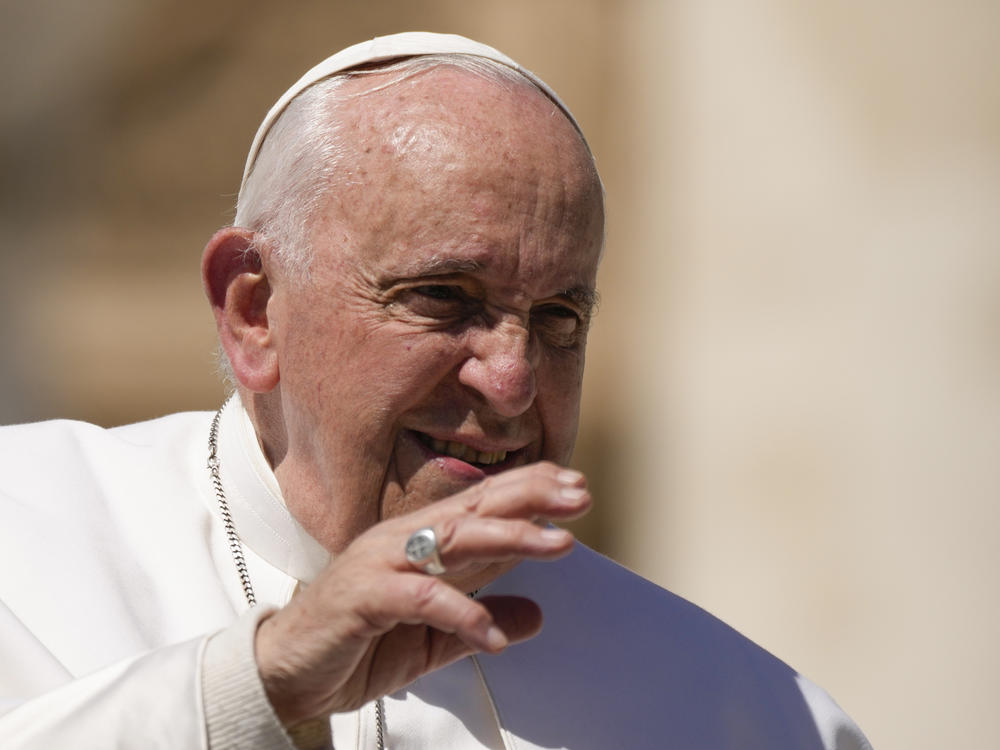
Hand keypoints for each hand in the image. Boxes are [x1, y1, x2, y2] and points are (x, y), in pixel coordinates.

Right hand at [254, 461, 589, 725]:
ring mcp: (381, 563)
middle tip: (581, 496)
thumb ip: (479, 620)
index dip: (528, 490)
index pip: (481, 505)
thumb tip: (537, 615)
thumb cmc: (359, 643)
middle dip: (532, 498)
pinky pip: (419, 599)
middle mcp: (403, 540)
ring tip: (558, 545)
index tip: (576, 486)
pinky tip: (494, 635)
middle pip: (475, 509)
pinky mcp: (363, 597)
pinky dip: (460, 613)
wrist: (287, 672)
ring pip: (453, 539)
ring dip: (509, 538)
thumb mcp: (433, 636)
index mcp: (420, 541)